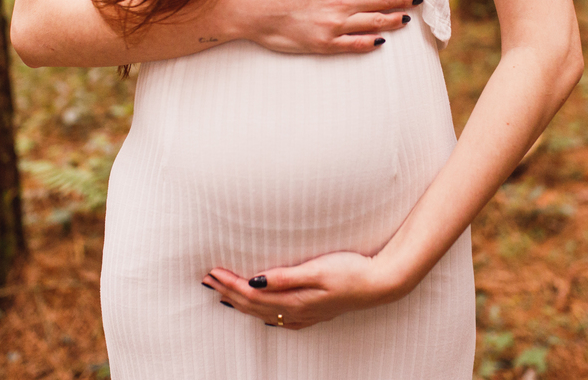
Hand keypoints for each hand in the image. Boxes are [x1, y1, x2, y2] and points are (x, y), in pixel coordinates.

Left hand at [202, 251, 405, 330]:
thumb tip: (255, 281)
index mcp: (294, 299)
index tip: (211, 271)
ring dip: (239, 302)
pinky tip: (260, 312)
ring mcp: (305, 315)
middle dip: (227, 291)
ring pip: (262, 312)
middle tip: (207, 279)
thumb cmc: (351, 271)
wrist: (380, 283)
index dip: (229, 282)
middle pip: (252, 305)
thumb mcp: (317, 269)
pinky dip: (262, 314)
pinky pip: (279, 318)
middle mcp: (295, 311)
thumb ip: (285, 277)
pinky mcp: (313, 313)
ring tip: (221, 293)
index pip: (251, 293)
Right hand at [233, 0, 420, 53]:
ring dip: (394, 19)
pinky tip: (381, 41)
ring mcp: (335, 25)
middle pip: (383, 0)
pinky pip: (355, 45)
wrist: (250, 7)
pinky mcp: (325, 44)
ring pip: (375, 23)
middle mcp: (342, 2)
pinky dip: (371, 43)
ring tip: (406, 17)